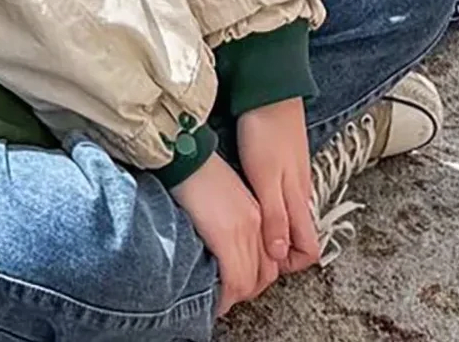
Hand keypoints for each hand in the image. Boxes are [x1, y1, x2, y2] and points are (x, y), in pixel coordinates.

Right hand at [173, 151, 276, 316]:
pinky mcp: (227, 235)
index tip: (238, 288)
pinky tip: (216, 302)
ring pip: (249, 281)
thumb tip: (229, 250)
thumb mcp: (228, 198)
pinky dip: (226, 297)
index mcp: (258, 215)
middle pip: (264, 275)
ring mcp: (243, 231)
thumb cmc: (202, 174)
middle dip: (247, 292)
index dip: (255, 280)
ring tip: (220, 301)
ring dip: (235, 297)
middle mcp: (256, 225)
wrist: (189, 157)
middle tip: (229, 297)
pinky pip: (235, 280)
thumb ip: (237, 224)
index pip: (269, 262)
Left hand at [234, 96, 320, 277]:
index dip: (290, 264)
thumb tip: (280, 255)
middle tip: (248, 249)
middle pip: (299, 238)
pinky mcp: (285, 166)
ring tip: (245, 228)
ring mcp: (295, 179)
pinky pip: (283, 201)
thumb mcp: (265, 178)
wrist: (270, 89)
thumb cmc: (265, 131)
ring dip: (272, 232)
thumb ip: (275, 217)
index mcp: (300, 200)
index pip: (310, 250)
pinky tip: (250, 204)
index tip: (263, 261)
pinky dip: (269, 212)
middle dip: (277, 253)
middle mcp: (302, 193)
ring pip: (290, 220)